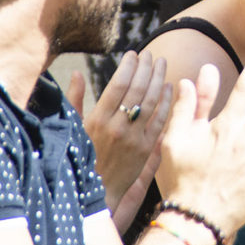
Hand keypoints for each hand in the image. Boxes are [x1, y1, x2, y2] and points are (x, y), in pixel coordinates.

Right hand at [79, 52, 171, 218]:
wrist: (97, 191)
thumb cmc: (82, 156)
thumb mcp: (74, 128)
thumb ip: (75, 99)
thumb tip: (76, 72)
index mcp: (97, 119)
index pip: (118, 84)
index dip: (128, 66)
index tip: (133, 54)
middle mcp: (117, 127)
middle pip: (137, 89)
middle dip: (146, 67)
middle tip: (151, 55)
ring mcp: (134, 138)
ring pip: (151, 101)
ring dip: (159, 78)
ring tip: (162, 63)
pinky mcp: (147, 149)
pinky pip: (160, 120)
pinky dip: (166, 101)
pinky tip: (169, 86)